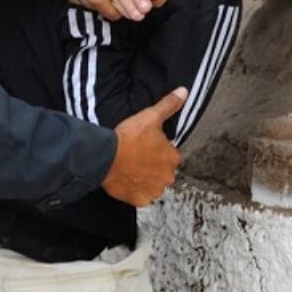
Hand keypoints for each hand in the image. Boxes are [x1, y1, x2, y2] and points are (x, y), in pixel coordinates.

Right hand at [103, 87, 186, 205]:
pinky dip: (135, 191)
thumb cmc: (129, 137)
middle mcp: (167, 177)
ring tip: (130, 168)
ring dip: (145, 179)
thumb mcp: (151, 117)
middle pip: (162, 171)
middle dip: (152, 166)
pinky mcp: (139, 200)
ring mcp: (154, 190)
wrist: (106, 157)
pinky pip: (140, 197)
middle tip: (136, 157)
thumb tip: (184, 92)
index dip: (156, 150)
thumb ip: (169, 105)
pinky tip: (127, 180)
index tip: (144, 146)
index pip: (169, 155)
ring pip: (152, 184)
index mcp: (173, 158)